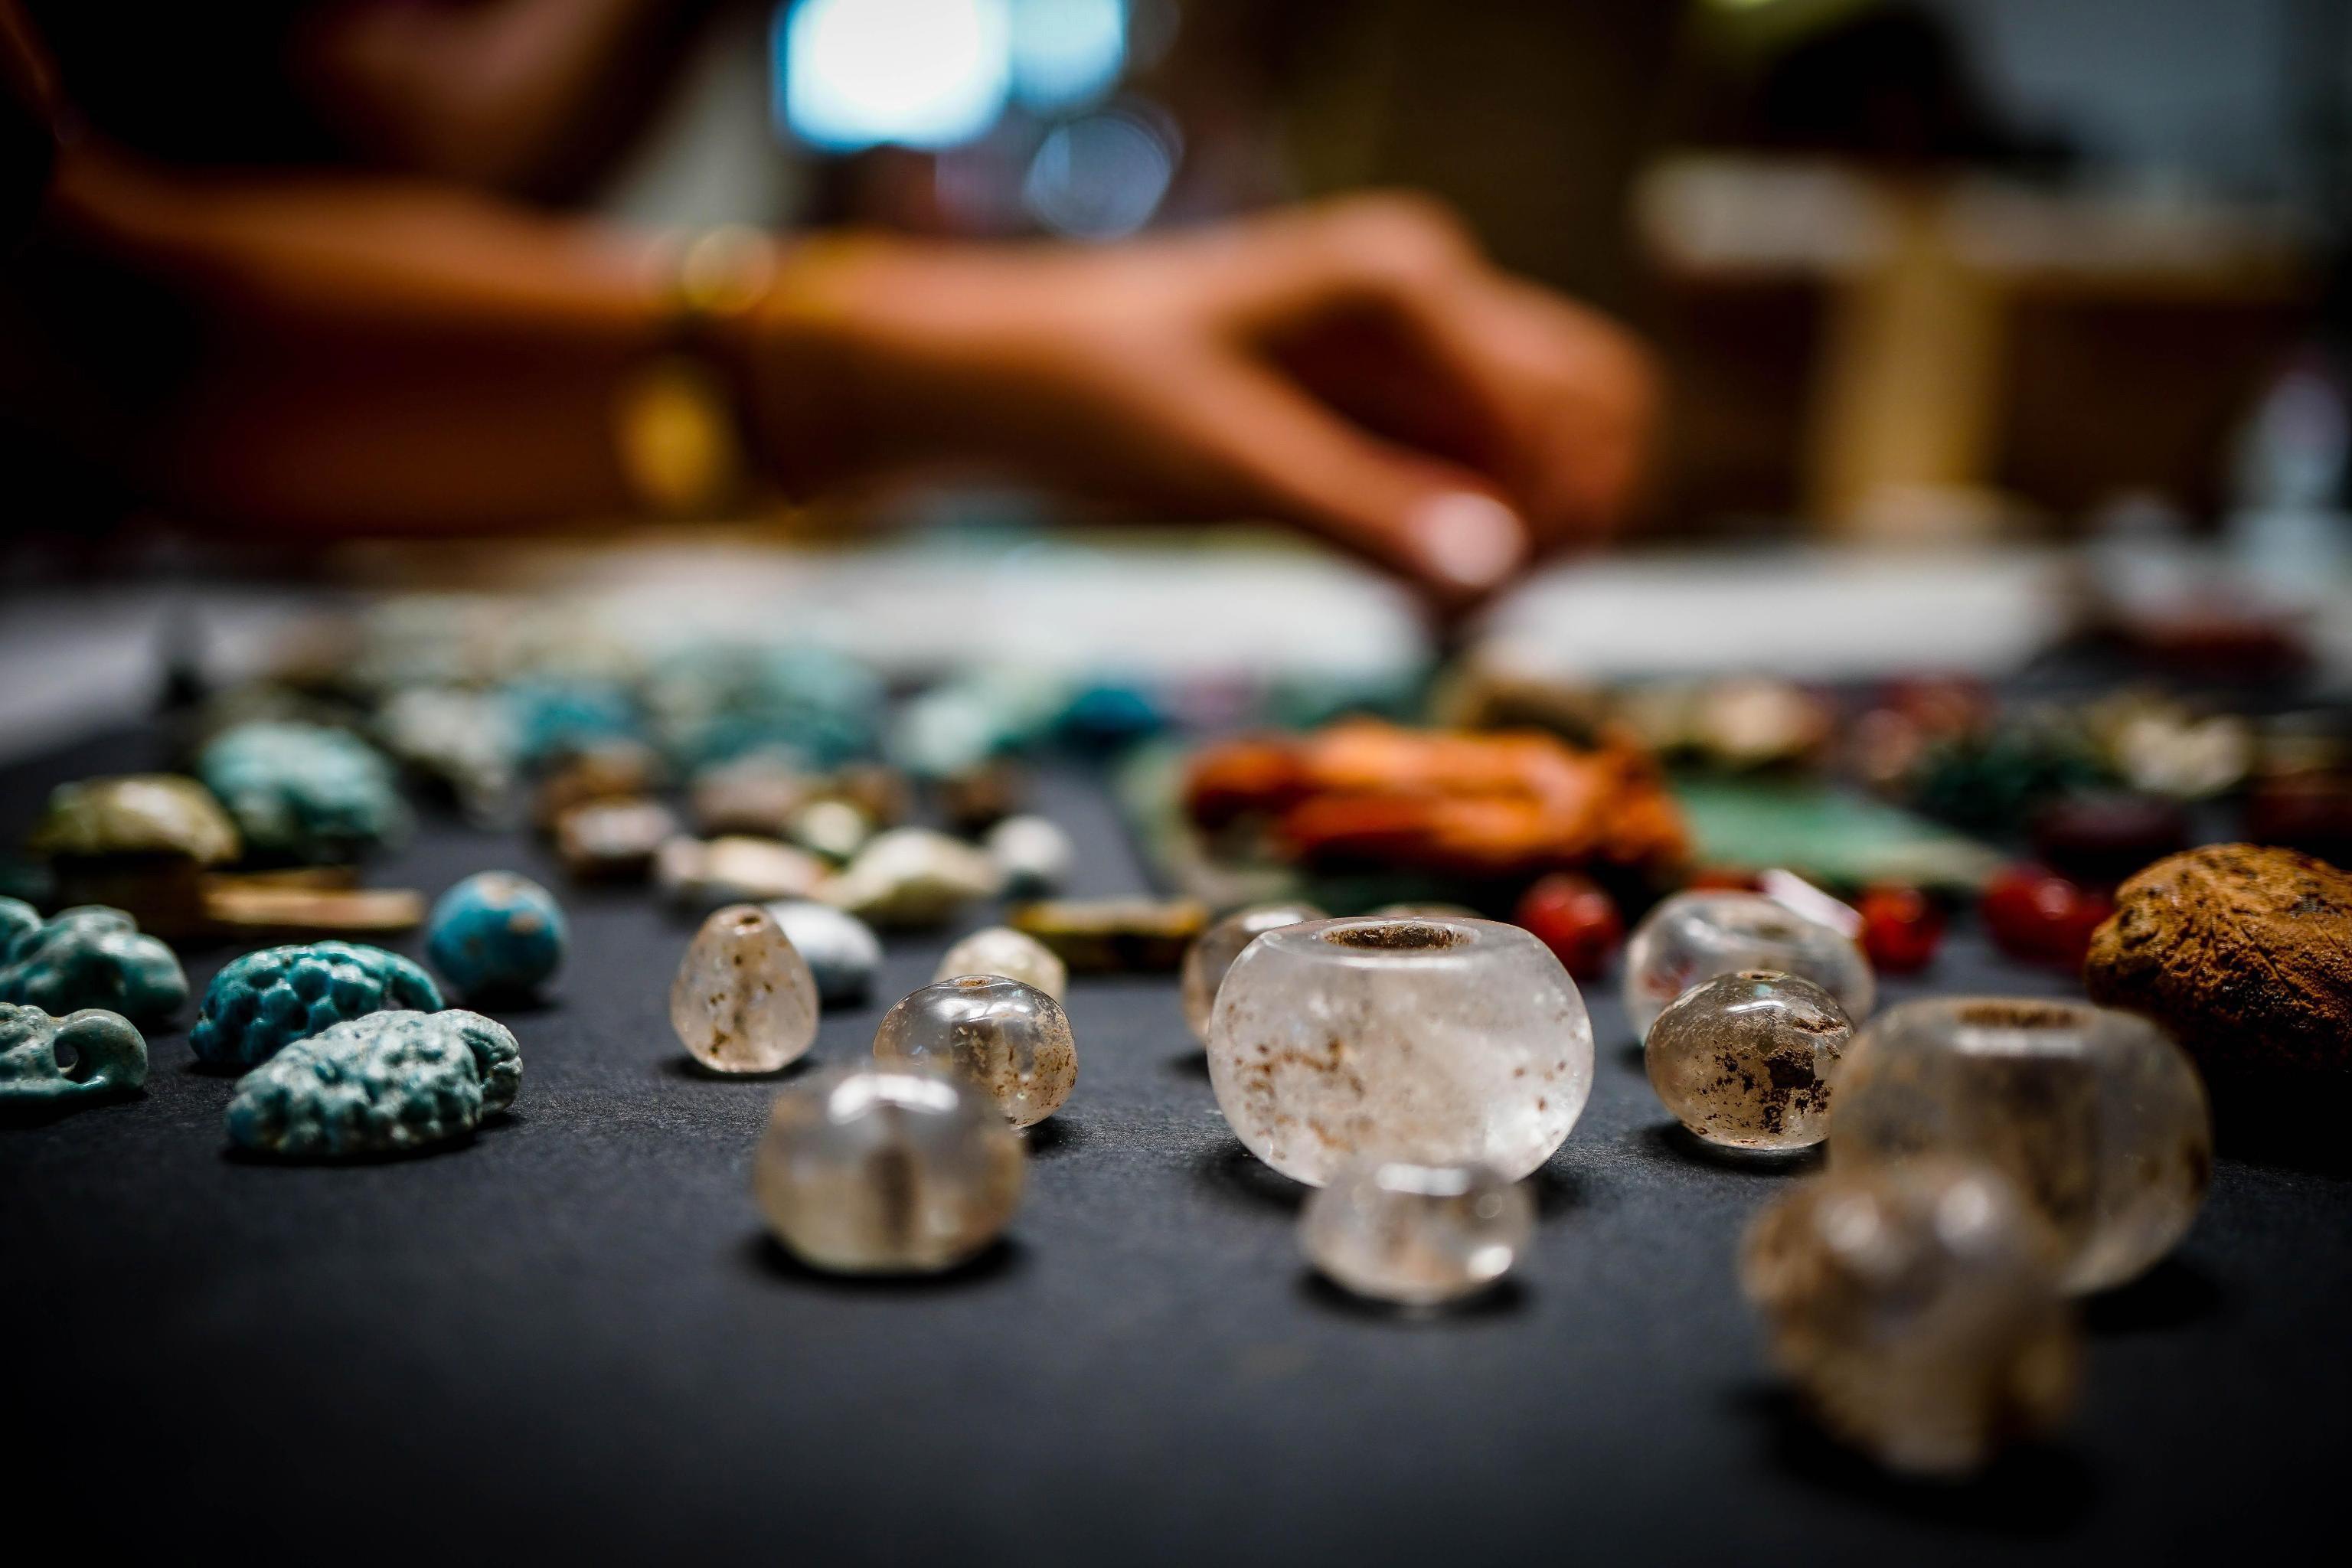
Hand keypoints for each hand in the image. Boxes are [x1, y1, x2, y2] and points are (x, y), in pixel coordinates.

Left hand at [742, 194, 1657, 606]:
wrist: (1013, 381)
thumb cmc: (1098, 394)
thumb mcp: (1224, 461)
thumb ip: (1360, 508)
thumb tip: (1494, 565)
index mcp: (1405, 283)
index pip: (1564, 401)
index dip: (1551, 513)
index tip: (1484, 606)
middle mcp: (1434, 306)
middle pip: (1589, 415)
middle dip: (1560, 522)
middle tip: (1470, 615)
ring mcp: (1416, 360)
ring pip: (1546, 455)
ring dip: (1521, 545)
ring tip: (1433, 619)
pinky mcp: (1386, 419)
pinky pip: (1477, 490)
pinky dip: (1466, 554)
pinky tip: (1405, 607)